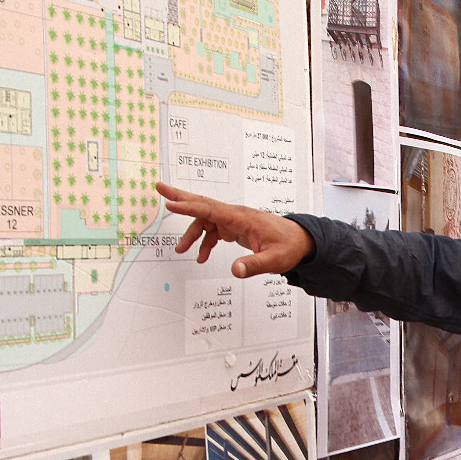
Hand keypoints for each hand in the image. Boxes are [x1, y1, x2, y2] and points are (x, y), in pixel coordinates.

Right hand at [154, 182, 315, 277]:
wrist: (300, 241)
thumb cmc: (289, 246)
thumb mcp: (273, 260)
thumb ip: (253, 266)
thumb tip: (234, 271)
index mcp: (242, 218)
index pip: (211, 210)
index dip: (189, 207)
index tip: (170, 204)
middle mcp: (235, 215)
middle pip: (203, 203)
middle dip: (181, 197)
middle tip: (160, 188)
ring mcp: (234, 220)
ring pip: (205, 221)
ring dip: (191, 234)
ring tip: (181, 251)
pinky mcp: (235, 228)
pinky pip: (214, 231)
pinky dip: (205, 243)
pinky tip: (201, 256)